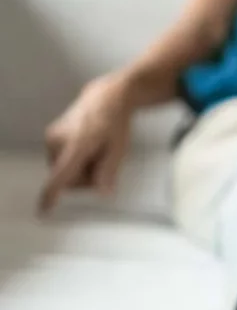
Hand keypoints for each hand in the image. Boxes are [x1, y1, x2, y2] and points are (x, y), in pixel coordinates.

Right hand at [39, 73, 134, 212]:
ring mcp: (51, 139)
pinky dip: (74, 161)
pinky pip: (61, 161)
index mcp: (77, 145)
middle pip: (68, 179)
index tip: (44, 210)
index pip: (62, 174)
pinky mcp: (50, 138)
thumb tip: (103, 193)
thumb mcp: (119, 150)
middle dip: (85, 178)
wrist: (105, 99)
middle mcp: (58, 141)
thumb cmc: (115, 124)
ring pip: (63, 171)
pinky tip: (86, 147)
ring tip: (94, 151)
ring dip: (80, 169)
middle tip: (102, 161)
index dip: (53, 194)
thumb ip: (109, 172)